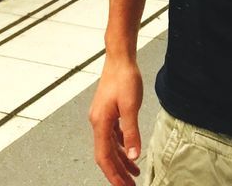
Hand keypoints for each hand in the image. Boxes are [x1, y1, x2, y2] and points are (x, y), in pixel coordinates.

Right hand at [89, 58, 143, 185]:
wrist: (120, 58)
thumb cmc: (124, 77)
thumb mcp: (131, 106)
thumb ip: (131, 132)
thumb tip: (134, 155)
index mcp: (100, 123)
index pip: (104, 157)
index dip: (113, 175)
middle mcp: (97, 122)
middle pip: (106, 155)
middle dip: (118, 173)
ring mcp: (101, 117)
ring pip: (109, 147)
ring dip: (121, 162)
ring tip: (133, 174)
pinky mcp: (108, 113)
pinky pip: (113, 137)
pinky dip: (121, 148)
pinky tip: (130, 153)